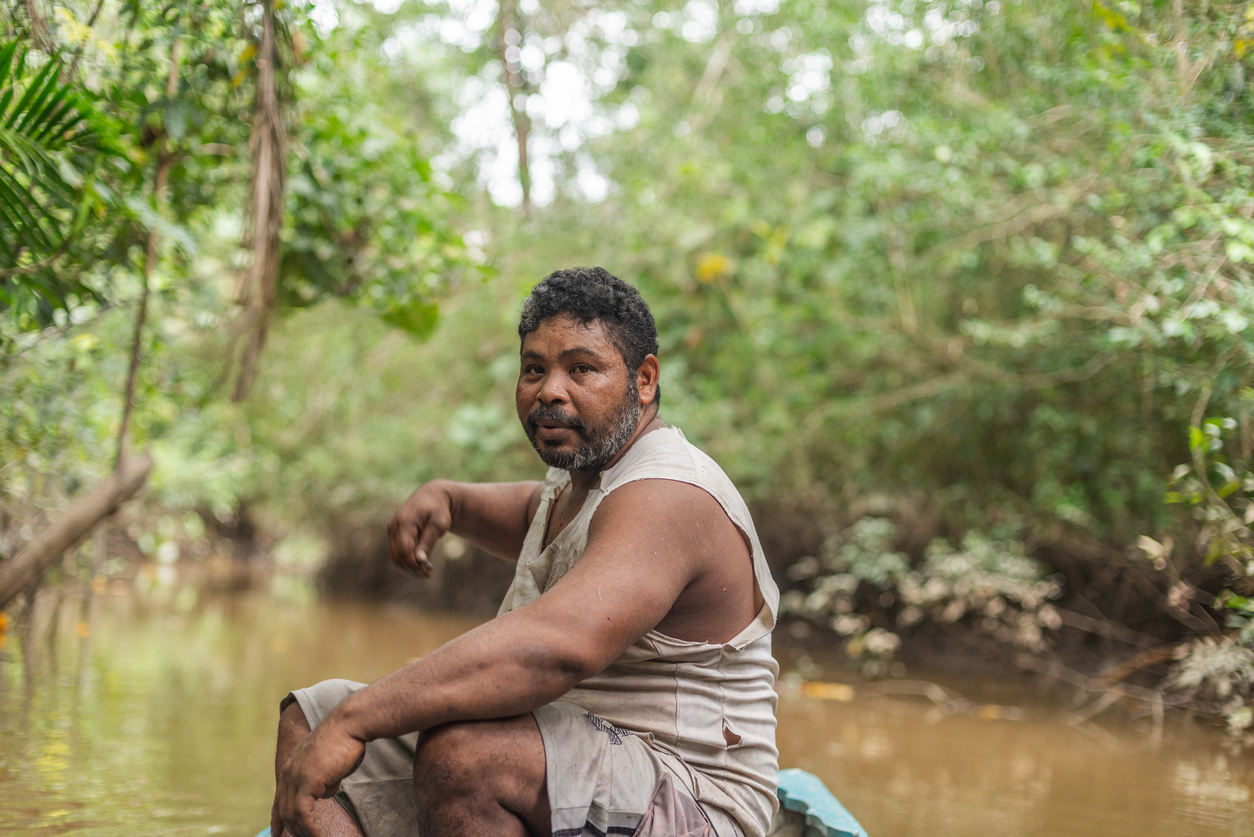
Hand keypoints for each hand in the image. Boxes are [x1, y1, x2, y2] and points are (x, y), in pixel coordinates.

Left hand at [271, 715, 366, 836]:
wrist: (349, 724)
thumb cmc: (346, 739)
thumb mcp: (329, 762)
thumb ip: (324, 777)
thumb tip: (325, 790)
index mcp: (292, 765)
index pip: (279, 797)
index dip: (277, 818)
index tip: (277, 833)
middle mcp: (289, 771)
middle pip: (283, 808)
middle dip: (290, 828)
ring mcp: (296, 777)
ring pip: (291, 814)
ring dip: (301, 831)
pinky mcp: (307, 782)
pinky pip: (303, 814)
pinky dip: (308, 828)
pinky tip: (316, 836)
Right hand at [387, 481, 453, 577]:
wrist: (432, 495)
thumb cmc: (438, 509)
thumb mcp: (439, 524)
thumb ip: (428, 542)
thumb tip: (419, 561)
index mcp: (405, 522)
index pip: (404, 551)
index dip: (414, 565)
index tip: (428, 570)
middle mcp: (394, 526)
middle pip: (396, 557)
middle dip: (411, 569)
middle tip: (428, 574)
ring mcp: (391, 530)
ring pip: (394, 557)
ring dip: (409, 568)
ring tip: (426, 572)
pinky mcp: (393, 534)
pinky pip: (396, 552)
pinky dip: (407, 562)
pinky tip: (421, 564)